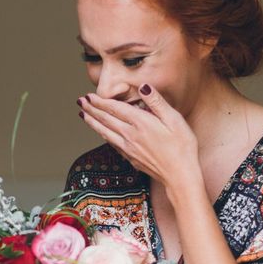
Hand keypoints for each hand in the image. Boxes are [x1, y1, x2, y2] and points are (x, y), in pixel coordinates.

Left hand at [77, 83, 198, 184]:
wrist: (180, 177)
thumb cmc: (182, 147)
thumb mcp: (174, 119)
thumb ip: (156, 102)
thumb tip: (143, 86)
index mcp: (140, 122)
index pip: (114, 108)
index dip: (100, 101)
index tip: (89, 95)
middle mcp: (130, 135)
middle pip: (106, 119)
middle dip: (91, 109)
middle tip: (80, 101)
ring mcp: (129, 148)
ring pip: (105, 132)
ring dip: (92, 122)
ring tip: (83, 115)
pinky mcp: (131, 158)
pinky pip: (112, 144)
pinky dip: (103, 135)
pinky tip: (101, 133)